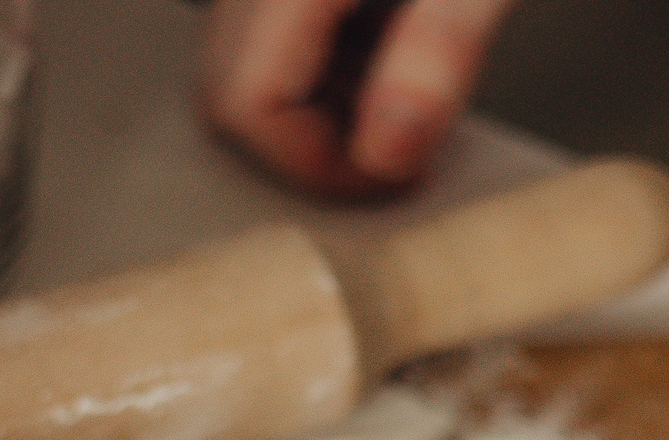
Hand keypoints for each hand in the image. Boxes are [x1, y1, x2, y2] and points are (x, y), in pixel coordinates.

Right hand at [198, 0, 515, 196]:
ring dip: (316, 109)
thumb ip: (439, 48)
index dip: (313, 165)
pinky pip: (275, 30)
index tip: (389, 179)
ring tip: (402, 103)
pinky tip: (390, 55)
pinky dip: (327, 66)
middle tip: (393, 155)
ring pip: (247, 64)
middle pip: (229, 90)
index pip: (246, 101)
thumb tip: (386, 152)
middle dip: (306, 146)